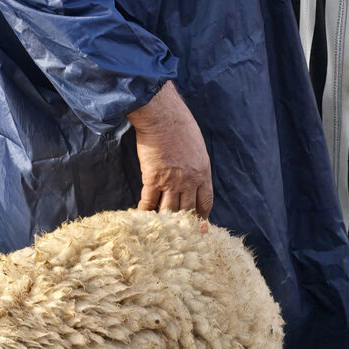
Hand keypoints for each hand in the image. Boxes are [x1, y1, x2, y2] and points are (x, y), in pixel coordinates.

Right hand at [127, 81, 212, 219]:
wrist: (163, 116)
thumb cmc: (180, 123)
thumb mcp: (197, 145)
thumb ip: (195, 162)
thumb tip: (191, 170)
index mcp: (203, 172)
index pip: (206, 201)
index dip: (202, 215)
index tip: (198, 223)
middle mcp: (189, 181)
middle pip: (188, 209)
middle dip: (184, 223)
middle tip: (179, 233)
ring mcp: (171, 182)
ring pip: (169, 210)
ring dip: (164, 220)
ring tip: (160, 229)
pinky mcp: (153, 178)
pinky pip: (149, 201)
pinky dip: (145, 211)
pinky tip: (142, 215)